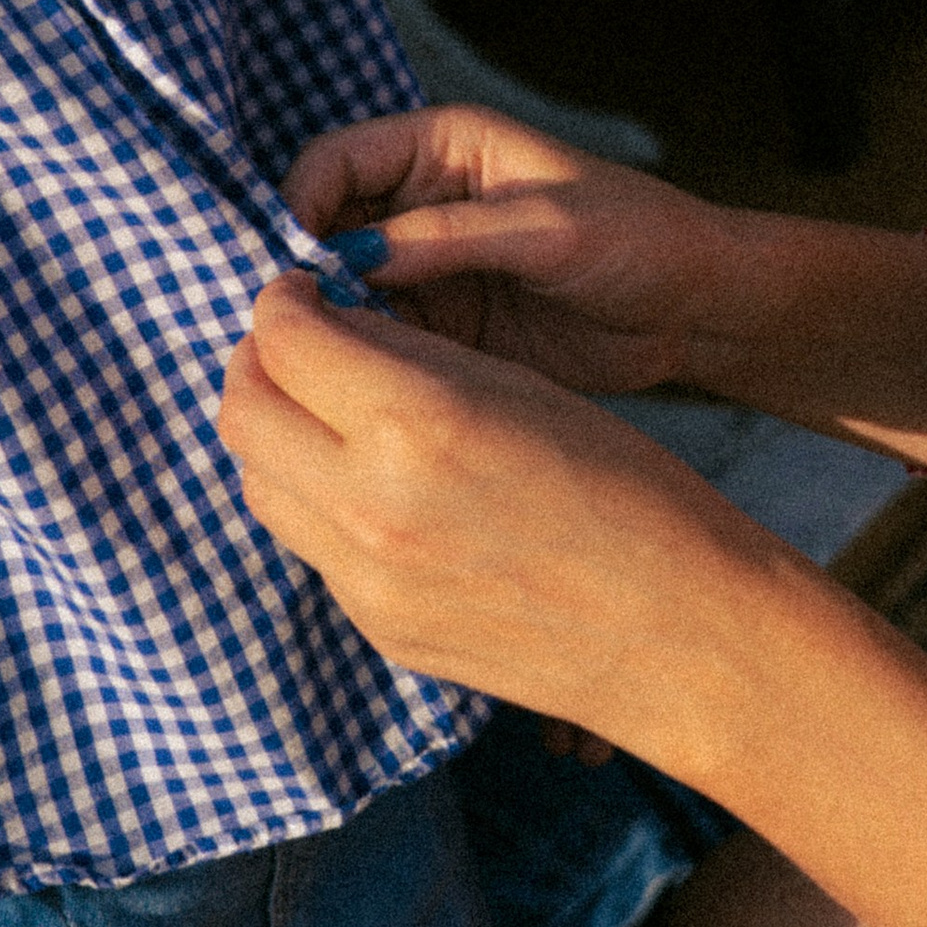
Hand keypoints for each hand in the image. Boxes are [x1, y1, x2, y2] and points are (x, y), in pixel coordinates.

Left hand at [221, 268, 770, 752]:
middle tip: (302, 343)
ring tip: (333, 413)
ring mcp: (364, 580)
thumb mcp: (520, 386)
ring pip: (258, 483)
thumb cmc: (630, 491)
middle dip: (260, 361)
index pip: (283, 338)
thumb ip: (412, 356)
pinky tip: (375, 484)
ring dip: (278, 434)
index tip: (303, 292)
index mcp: (415, 420)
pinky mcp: (376, 628)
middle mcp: (370, 504)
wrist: (684, 633)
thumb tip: (331, 327)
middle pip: (242, 411)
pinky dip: (319, 499)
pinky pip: (308, 545)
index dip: (283, 301)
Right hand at [283, 104, 734, 398]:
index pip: (335, 163)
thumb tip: (349, 257)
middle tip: (288, 323)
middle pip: (326, 229)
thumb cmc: (642, 238)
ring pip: (345, 291)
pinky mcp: (446, 327)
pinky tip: (362, 383)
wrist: (699, 309)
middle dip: (303, 271)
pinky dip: (365, 358)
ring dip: (329, 321)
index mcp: (441, 148)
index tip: (289, 263)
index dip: (300, 206)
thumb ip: (448, 236)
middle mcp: (422, 203)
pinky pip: (382, 338)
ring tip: (321, 360)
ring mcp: (430, 269)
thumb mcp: (548, 227)